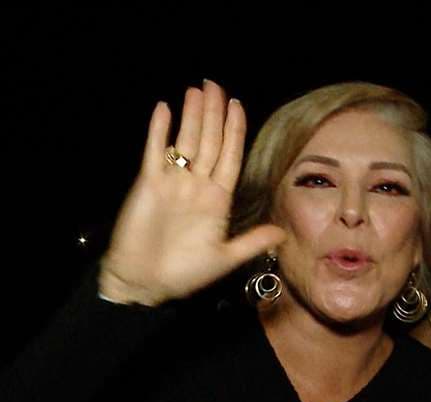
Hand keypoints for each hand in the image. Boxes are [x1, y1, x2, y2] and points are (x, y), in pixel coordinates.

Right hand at [99, 81, 285, 305]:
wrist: (145, 283)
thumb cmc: (185, 273)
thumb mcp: (225, 258)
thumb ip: (252, 242)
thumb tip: (282, 234)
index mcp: (217, 199)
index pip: (230, 156)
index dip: (234, 131)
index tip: (238, 106)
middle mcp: (196, 185)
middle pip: (209, 142)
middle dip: (214, 114)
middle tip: (216, 86)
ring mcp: (172, 182)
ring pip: (185, 141)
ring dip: (191, 115)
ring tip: (197, 90)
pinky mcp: (148, 184)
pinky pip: (155, 152)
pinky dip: (158, 131)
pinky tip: (164, 109)